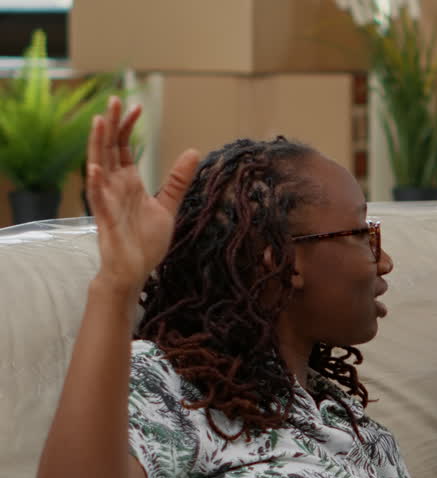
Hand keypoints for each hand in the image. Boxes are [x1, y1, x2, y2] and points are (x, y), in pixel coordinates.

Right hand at [86, 97, 199, 294]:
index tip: (138, 107)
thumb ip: (177, 180)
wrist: (136, 269)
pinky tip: (95, 169)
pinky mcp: (106, 219)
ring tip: (100, 122)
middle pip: (108, 149)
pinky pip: (98, 200)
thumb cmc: (146, 240)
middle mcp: (114, 186)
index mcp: (127, 182)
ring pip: (98, 167)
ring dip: (98, 145)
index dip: (128, 126)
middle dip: (111, 125)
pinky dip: (95, 184)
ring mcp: (107, 201)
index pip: (122, 147)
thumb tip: (193, 152)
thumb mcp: (168, 205)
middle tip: (114, 100)